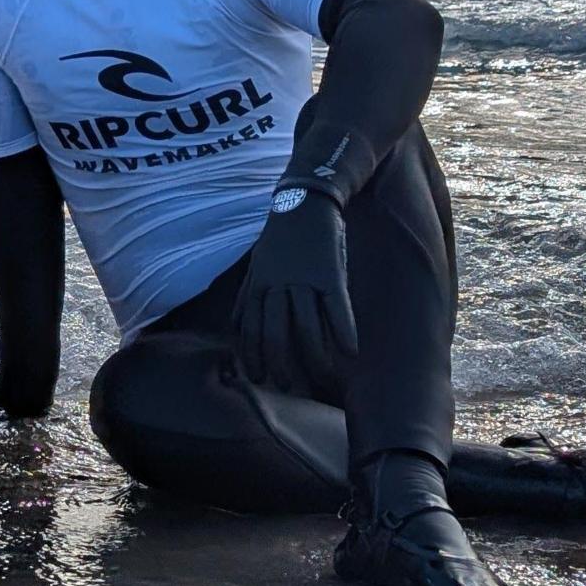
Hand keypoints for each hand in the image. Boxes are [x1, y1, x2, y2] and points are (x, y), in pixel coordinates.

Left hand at [231, 186, 357, 393]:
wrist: (307, 199)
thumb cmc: (281, 236)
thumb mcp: (256, 264)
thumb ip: (247, 295)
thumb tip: (235, 326)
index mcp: (258, 284)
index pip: (250, 328)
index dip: (253, 355)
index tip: (257, 378)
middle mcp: (278, 284)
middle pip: (275, 332)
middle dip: (279, 364)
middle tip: (286, 387)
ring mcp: (305, 279)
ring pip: (306, 326)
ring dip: (313, 357)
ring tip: (321, 378)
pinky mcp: (331, 273)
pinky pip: (337, 307)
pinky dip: (344, 331)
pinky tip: (350, 352)